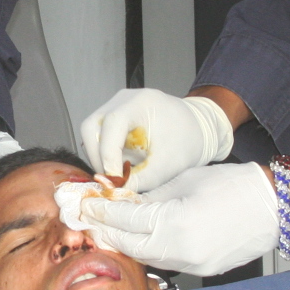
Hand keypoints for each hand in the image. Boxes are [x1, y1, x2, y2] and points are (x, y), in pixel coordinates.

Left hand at [78, 163, 275, 276]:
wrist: (274, 208)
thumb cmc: (236, 187)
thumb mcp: (185, 182)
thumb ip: (151, 196)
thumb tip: (125, 202)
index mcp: (175, 223)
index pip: (125, 220)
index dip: (102, 212)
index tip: (88, 207)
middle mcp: (182, 250)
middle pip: (129, 245)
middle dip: (108, 232)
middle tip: (92, 220)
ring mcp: (193, 265)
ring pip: (146, 257)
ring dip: (128, 243)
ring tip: (114, 228)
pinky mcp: (202, 270)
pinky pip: (166, 261)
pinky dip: (150, 250)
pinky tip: (144, 238)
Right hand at [79, 89, 234, 190]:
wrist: (198, 129)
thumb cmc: (188, 141)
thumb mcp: (168, 165)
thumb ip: (140, 179)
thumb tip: (114, 191)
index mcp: (141, 102)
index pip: (112, 124)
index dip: (108, 154)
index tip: (114, 178)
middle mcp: (124, 99)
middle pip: (92, 127)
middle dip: (99, 157)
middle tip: (110, 179)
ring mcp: (117, 105)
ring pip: (91, 132)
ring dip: (100, 156)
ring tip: (117, 174)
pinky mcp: (114, 116)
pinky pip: (98, 135)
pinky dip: (104, 153)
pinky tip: (119, 166)